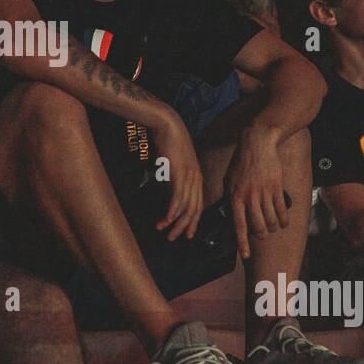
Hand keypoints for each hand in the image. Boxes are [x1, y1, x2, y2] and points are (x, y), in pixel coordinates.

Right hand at [150, 109, 203, 241]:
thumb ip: (173, 177)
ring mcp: (189, 177)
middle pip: (194, 210)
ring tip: (166, 232)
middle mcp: (196, 179)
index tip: (188, 233)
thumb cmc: (169, 141)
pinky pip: (177, 199)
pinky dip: (172, 212)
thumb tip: (167, 188)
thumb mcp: (175, 162)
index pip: (198, 204)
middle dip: (185, 227)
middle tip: (175, 238)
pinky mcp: (179, 174)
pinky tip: (165, 220)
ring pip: (186, 207)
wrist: (168, 125)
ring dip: (176, 223)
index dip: (194, 221)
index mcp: (196, 176)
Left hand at [224, 125, 288, 258]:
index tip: (246, 255)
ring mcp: (264, 193)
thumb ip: (230, 199)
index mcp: (234, 197)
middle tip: (261, 233)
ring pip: (271, 222)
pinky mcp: (277, 188)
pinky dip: (284, 220)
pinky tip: (283, 222)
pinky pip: (282, 212)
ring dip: (273, 228)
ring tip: (272, 226)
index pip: (239, 226)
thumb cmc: (241, 163)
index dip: (242, 243)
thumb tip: (232, 218)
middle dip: (261, 235)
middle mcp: (249, 197)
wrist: (257, 144)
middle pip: (258, 227)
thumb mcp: (229, 180)